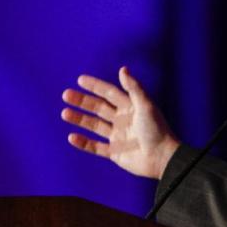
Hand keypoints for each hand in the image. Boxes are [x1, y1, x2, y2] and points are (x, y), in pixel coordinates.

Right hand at [61, 66, 179, 178]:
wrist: (162, 157)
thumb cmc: (157, 129)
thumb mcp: (146, 105)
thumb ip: (133, 88)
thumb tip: (123, 69)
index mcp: (131, 106)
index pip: (110, 93)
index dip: (96, 86)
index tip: (80, 80)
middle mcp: (123, 119)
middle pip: (99, 107)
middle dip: (83, 101)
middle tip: (66, 95)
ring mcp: (118, 136)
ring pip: (95, 125)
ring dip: (79, 119)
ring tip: (64, 113)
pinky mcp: (115, 152)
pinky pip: (96, 147)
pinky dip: (84, 143)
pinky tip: (71, 137)